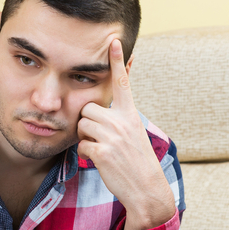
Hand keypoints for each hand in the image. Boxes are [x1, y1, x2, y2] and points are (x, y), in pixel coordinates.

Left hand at [77, 38, 175, 229]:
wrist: (147, 190)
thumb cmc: (137, 163)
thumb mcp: (134, 135)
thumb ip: (120, 119)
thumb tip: (98, 110)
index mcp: (130, 115)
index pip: (122, 82)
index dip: (117, 60)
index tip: (114, 39)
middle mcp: (122, 121)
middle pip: (87, 108)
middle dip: (87, 123)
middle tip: (101, 138)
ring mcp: (113, 136)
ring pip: (81, 125)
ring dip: (85, 138)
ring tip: (102, 150)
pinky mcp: (102, 151)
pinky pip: (81, 145)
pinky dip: (86, 155)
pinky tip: (100, 161)